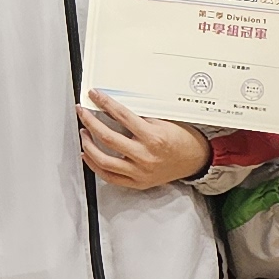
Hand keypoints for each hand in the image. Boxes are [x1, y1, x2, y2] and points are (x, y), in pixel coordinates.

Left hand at [78, 91, 213, 190]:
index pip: (122, 116)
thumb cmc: (182, 139)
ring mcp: (140, 172)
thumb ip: (141, 116)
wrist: (196, 160)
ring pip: (104, 161)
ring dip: (89, 146)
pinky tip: (88, 155)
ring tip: (84, 133)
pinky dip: (95, 166)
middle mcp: (145, 156)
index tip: (95, 95)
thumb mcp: (164, 121)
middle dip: (90, 122)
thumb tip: (116, 106)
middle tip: (83, 112)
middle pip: (108, 138)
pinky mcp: (138, 182)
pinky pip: (110, 177)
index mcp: (153, 137)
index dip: (105, 103)